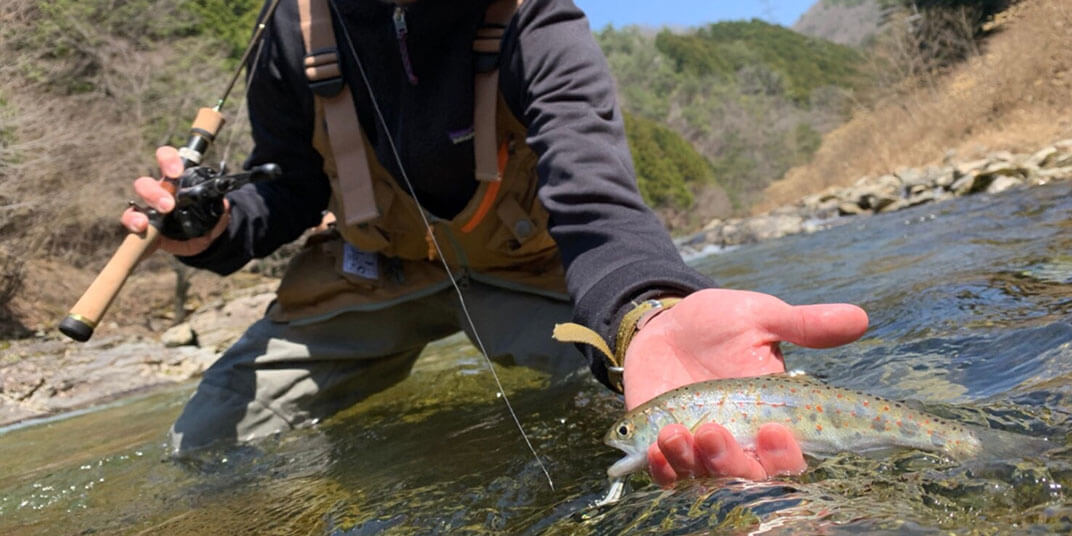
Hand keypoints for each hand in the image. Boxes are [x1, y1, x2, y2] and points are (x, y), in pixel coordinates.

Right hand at [120, 146, 229, 256]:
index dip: (168, 160)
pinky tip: (140, 230)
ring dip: (139, 211)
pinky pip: (130, 224)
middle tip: (168, 205)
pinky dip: (132, 226)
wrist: (202, 242)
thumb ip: (218, 206)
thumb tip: (223, 204)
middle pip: (145, 183)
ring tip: (148, 222)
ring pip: (134, 204)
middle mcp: (158, 192)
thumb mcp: (216, 212)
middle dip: (154, 192)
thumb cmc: (206, 219)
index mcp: (176, 181)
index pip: (167, 159)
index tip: (177, 172)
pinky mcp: (142, 228)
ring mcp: (147, 210)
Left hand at [622, 288, 867, 485]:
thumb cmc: (720, 322)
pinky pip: (665, 473)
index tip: (772, 431)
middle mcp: (739, 442)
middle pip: (745, 475)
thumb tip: (859, 318)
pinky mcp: (662, 448)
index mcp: (771, 419)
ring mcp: (698, 449)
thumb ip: (803, 324)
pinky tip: (655, 449)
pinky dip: (661, 468)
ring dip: (690, 462)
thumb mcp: (760, 317)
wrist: (667, 323)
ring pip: (703, 476)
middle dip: (731, 462)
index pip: (787, 456)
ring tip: (675, 433)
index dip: (783, 454)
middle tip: (714, 432)